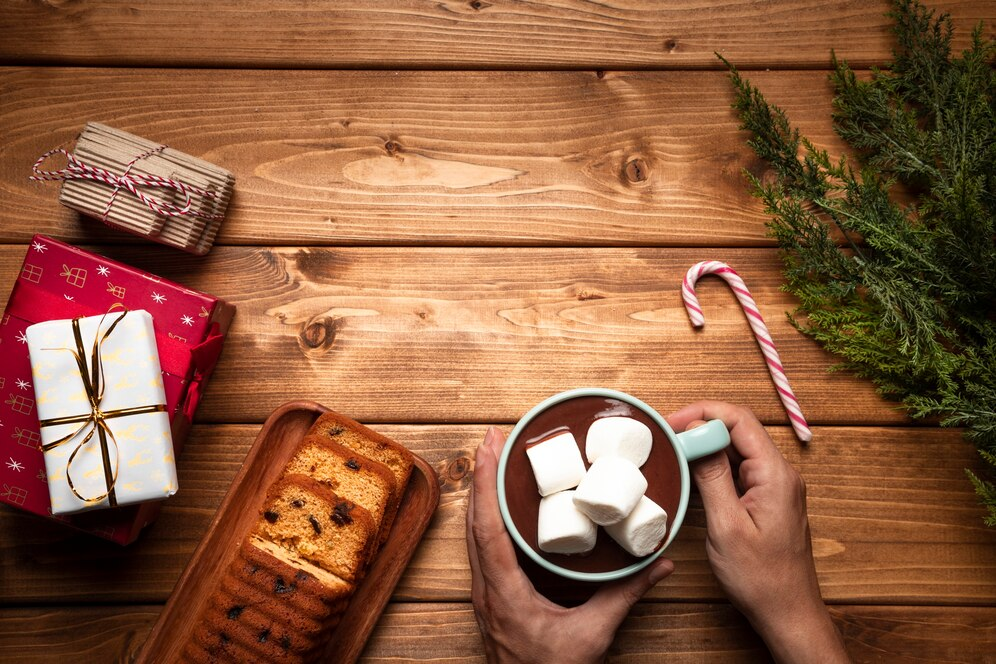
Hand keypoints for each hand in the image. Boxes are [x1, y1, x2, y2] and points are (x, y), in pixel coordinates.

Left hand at [467, 426, 673, 663]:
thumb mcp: (593, 635)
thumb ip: (624, 597)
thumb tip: (659, 565)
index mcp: (503, 591)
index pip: (488, 526)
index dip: (485, 482)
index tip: (489, 447)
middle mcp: (485, 587)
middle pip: (474, 519)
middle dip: (481, 474)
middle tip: (493, 438)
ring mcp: (484, 592)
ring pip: (473, 532)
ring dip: (481, 493)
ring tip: (493, 460)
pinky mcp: (490, 597)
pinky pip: (481, 546)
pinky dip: (486, 517)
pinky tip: (498, 506)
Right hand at [668, 402, 847, 663]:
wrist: (787, 612)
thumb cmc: (760, 578)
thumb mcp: (726, 526)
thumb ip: (712, 476)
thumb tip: (696, 437)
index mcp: (775, 474)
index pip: (739, 420)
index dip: (702, 413)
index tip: (671, 423)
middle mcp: (780, 473)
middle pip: (739, 429)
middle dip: (700, 425)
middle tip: (666, 436)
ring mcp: (775, 485)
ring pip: (738, 447)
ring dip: (706, 444)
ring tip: (674, 450)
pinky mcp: (767, 498)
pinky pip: (739, 467)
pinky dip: (714, 463)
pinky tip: (692, 471)